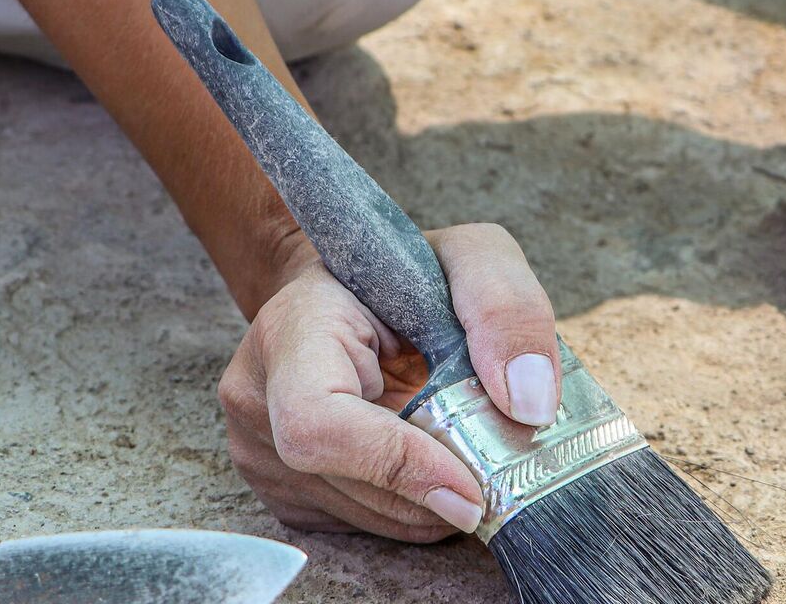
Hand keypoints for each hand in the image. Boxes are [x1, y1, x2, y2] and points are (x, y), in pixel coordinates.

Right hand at [218, 224, 560, 540]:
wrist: (343, 295)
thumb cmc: (400, 275)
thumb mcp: (468, 258)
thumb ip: (505, 308)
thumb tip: (529, 404)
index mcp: (289, 330)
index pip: (317, 424)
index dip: (396, 466)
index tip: (470, 487)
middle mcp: (255, 397)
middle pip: (349, 484)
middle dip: (436, 490)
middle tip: (493, 468)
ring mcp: (256, 452)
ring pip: (362, 518)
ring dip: (431, 505)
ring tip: (463, 456)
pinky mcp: (282, 492)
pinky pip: (359, 528)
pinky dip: (412, 510)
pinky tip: (430, 466)